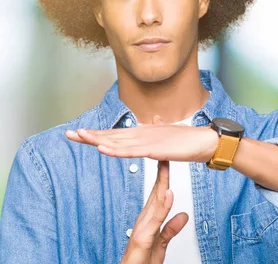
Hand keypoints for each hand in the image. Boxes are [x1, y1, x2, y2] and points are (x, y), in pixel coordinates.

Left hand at [64, 114, 218, 161]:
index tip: (80, 134)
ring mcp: (147, 140)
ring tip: (80, 137)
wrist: (204, 141)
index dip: (98, 134)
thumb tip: (151, 130)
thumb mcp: (166, 139)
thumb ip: (156, 135)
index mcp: (144, 133)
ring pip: (118, 141)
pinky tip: (103, 150)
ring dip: (98, 139)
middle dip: (90, 135)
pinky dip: (116, 150)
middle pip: (112, 135)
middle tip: (69, 134)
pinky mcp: (154, 149)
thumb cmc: (188, 141)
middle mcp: (142, 133)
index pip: (116, 134)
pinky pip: (131, 151)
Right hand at [121, 117, 188, 263]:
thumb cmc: (142, 263)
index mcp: (149, 219)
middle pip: (155, 190)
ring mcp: (142, 228)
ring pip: (154, 201)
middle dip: (161, 170)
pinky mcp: (142, 239)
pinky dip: (162, 207)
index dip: (163, 174)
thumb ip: (171, 229)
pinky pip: (155, 221)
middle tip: (164, 148)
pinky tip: (168, 194)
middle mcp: (144, 220)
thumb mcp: (161, 244)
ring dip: (160, 182)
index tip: (167, 156)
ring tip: (165, 163)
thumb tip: (183, 215)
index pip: (158, 191)